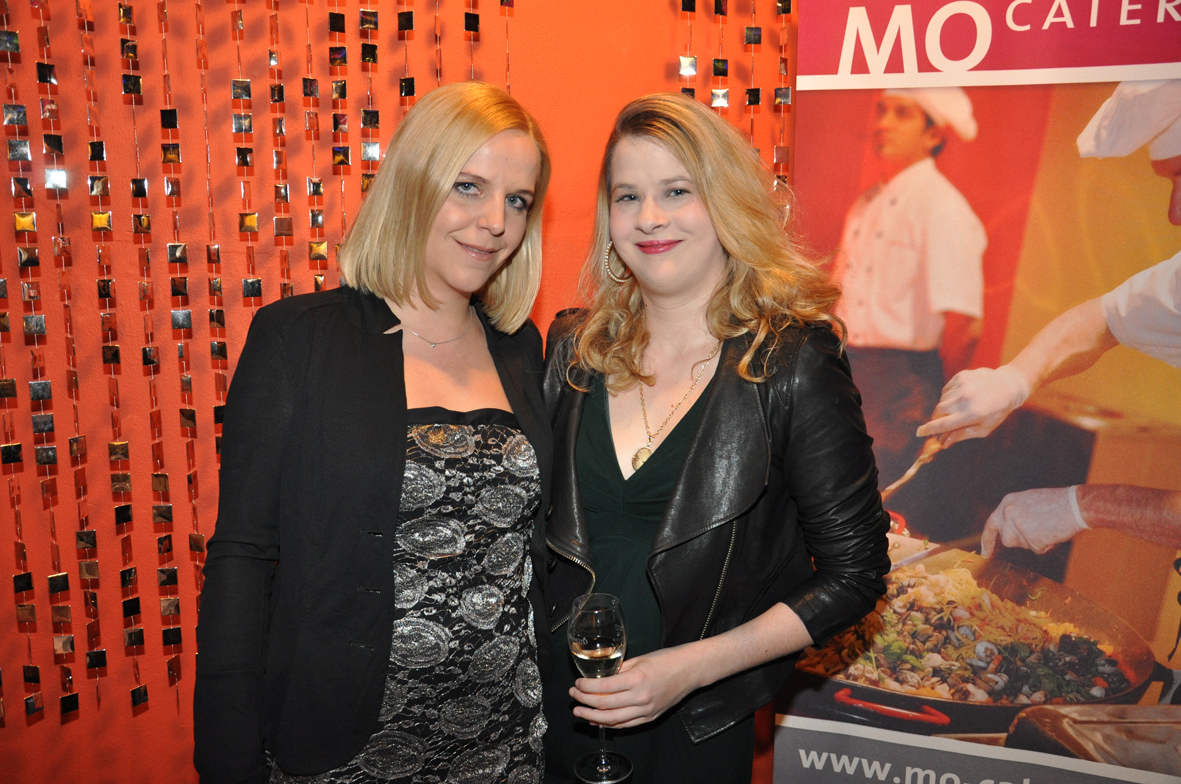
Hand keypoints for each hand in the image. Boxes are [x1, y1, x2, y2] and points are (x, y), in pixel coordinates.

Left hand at [570, 644, 702, 728]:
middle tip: (573, 697)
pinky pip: (625, 725)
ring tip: (579, 712)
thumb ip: (618, 669)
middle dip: (585, 702)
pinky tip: (597, 720)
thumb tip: (599, 675)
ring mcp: (646, 710)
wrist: (690, 670)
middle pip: (605, 705)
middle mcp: (641, 698)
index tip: (577, 684)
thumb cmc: (667, 660)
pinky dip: (609, 724)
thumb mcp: (639, 659)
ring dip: (593, 717)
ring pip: (613, 720)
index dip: (586, 688)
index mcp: (637, 679)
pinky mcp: (650, 717)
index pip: (604, 688)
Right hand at [916, 365, 1031, 446]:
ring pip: (942, 400)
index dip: (929, 430)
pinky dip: (949, 396)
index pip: (943, 424)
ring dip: (946, 407)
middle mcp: (965, 399)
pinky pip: (946, 389)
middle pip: (938, 412)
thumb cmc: (996, 411)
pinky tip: (962, 397)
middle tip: (943, 422)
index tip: (919, 433)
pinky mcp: (961, 376)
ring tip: (960, 408)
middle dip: (937, 419)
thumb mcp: (984, 429)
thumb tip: (943, 444)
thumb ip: (962, 435)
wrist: (1008, 386)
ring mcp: (962, 386)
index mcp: (971, 415)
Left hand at [981, 487, 1088, 556]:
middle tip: (1039, 530)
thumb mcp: (1028, 502)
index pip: (991, 524)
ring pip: (1022, 544)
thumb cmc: (1057, 503)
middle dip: (1021, 540)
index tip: (985, 554)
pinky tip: (1054, 532)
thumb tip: (1009, 533)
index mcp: (1007, 503)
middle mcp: (1008, 513)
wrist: (1075, 505)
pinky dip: (1047, 545)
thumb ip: (1015, 515)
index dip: (988, 540)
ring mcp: (1018, 526)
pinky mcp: (1031, 538)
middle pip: (1007, 539)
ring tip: (1048, 527)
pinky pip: (1037, 549)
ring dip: (1034, 541)